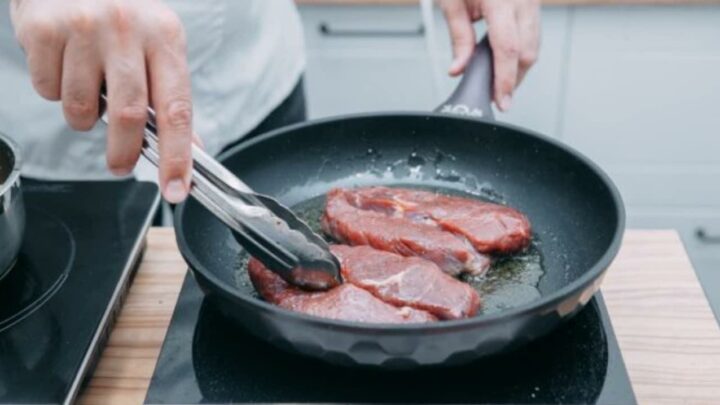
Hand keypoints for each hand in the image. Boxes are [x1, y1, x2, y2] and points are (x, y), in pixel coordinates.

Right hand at [10, 0, 192, 202]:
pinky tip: (64, 65)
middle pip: (128, 116)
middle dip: (124, 153)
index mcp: (165, 36)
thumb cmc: (121, 13)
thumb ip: (171, 95)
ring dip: (83, 117)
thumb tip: (191, 147)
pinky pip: (48, 90)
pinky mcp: (44, 30)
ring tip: (87, 92)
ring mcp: (83, 28)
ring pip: (80, 108)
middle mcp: (127, 29)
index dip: (178, 156)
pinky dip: (55, 91)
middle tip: (121, 165)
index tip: (176, 189)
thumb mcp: (158, 44)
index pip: (177, 108)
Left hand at [438, 0, 540, 111]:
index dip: (505, 79)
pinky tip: (507, 60)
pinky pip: (532, 32)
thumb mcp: (452, 1)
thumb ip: (458, 37)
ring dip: (518, 67)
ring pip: (534, 44)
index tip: (501, 100)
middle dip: (513, 79)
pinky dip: (521, 50)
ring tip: (499, 83)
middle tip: (497, 97)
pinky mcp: (533, 1)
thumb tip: (459, 68)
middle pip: (527, 51)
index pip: (508, 48)